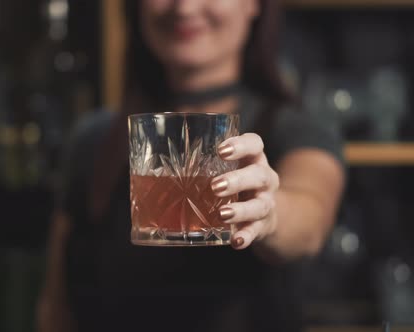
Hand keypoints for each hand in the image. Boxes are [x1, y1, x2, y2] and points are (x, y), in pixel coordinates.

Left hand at [211, 133, 279, 249]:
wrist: (264, 214)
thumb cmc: (234, 185)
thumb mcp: (224, 171)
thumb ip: (200, 167)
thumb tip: (148, 171)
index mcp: (253, 160)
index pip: (255, 144)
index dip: (241, 145)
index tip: (221, 150)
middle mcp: (264, 179)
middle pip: (259, 174)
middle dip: (237, 180)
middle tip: (215, 186)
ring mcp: (266, 202)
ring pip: (260, 204)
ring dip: (241, 210)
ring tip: (222, 214)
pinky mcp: (263, 226)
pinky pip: (256, 231)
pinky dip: (246, 236)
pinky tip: (235, 241)